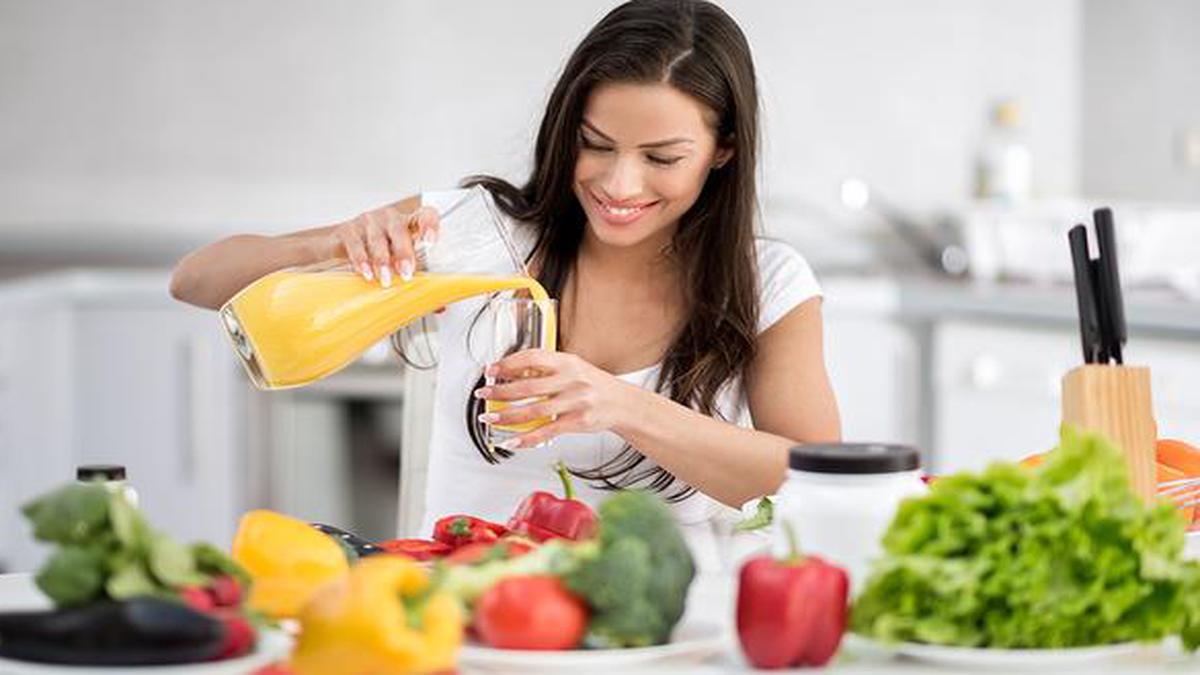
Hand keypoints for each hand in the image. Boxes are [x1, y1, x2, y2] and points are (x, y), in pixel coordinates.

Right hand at [329, 202, 439, 286]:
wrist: (342, 249)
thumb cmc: (380, 254)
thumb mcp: (401, 264)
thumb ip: (418, 279)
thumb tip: (438, 305)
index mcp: (409, 223)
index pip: (424, 215)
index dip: (429, 224)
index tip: (430, 241)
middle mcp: (390, 219)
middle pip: (399, 228)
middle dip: (404, 252)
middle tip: (406, 273)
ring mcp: (368, 222)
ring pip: (377, 239)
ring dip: (382, 261)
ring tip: (385, 279)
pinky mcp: (348, 230)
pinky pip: (355, 244)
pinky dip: (361, 260)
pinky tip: (366, 272)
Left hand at [474, 350, 637, 449]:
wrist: (623, 403)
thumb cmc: (595, 385)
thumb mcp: (574, 368)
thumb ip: (548, 369)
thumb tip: (513, 374)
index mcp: (567, 362)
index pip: (532, 357)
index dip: (508, 363)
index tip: (491, 370)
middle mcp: (571, 380)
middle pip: (527, 385)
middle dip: (500, 391)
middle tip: (483, 394)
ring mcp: (574, 402)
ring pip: (532, 410)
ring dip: (506, 415)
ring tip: (489, 417)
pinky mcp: (576, 422)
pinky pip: (545, 432)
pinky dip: (525, 438)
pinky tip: (512, 441)